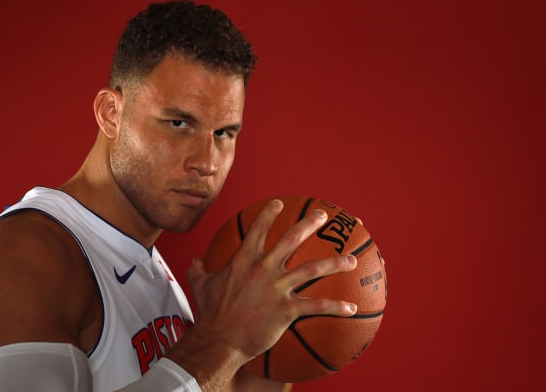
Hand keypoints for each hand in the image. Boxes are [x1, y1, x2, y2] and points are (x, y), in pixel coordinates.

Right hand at [188, 199, 357, 361]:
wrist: (218, 341)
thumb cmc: (209, 314)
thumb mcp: (200, 286)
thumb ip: (199, 270)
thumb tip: (194, 261)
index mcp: (244, 260)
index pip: (258, 228)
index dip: (269, 213)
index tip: (279, 204)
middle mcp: (263, 269)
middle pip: (292, 239)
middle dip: (310, 224)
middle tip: (323, 216)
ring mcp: (277, 288)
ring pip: (312, 269)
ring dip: (335, 263)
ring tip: (351, 260)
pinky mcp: (287, 310)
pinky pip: (317, 306)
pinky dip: (336, 307)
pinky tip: (351, 308)